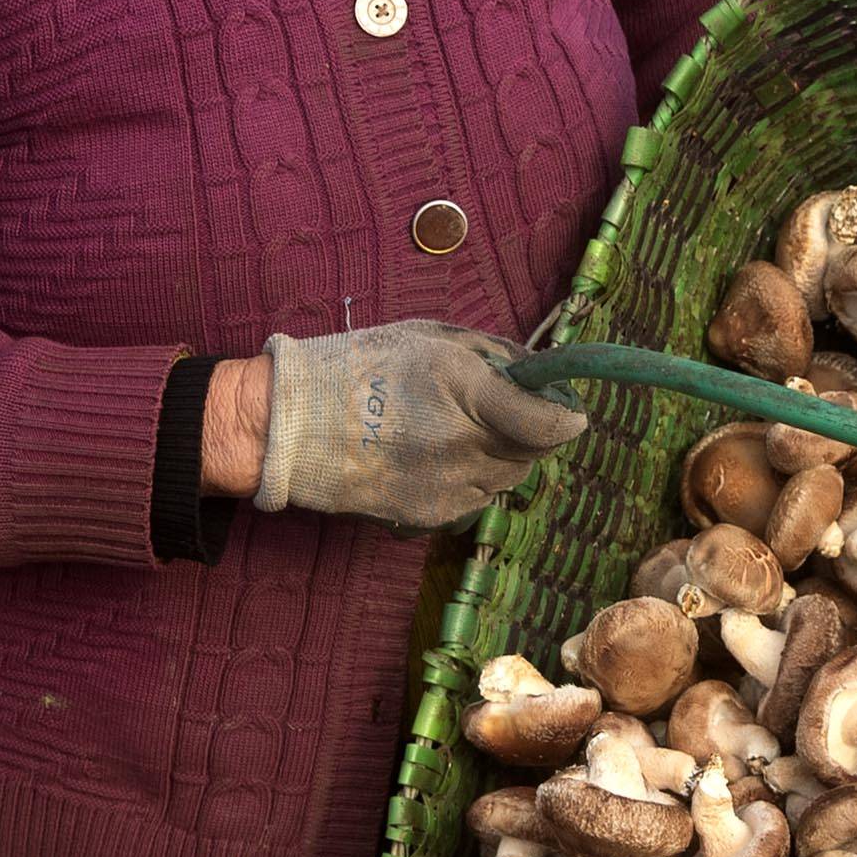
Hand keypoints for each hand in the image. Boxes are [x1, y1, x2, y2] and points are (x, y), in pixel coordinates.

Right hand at [249, 323, 587, 528]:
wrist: (292, 427)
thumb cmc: (360, 367)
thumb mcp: (432, 339)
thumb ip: (493, 356)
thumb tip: (535, 373)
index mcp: (469, 392)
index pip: (550, 423)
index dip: (564, 414)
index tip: (564, 406)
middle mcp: (467, 448)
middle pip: (533, 453)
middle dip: (527, 431)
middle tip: (497, 408)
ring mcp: (450, 490)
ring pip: (505, 478)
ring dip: (498, 456)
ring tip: (453, 430)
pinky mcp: (431, 517)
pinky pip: (474, 499)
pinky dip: (469, 479)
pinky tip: (431, 456)